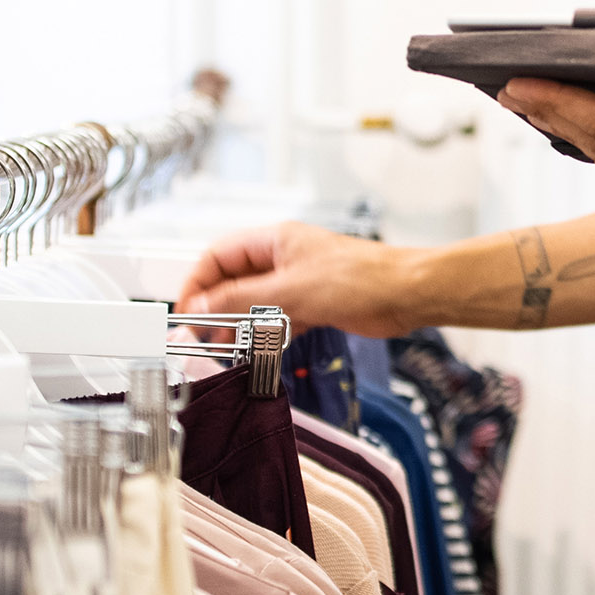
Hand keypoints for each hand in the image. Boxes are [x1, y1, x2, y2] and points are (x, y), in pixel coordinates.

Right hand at [176, 219, 420, 336]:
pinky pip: (279, 320)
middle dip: (216, 309)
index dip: (198, 283)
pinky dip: (267, 335)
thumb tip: (200, 305)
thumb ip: (240, 300)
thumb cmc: (360, 278)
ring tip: (226, 350)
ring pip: (256, 304)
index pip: (219, 257)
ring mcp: (298, 282)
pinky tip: (259, 352)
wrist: (407, 293)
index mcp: (274, 241)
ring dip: (241, 326)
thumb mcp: (289, 291)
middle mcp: (283, 259)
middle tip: (202, 337)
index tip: (187, 313)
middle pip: (235, 282)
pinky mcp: (315, 305)